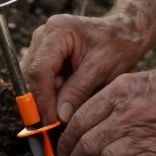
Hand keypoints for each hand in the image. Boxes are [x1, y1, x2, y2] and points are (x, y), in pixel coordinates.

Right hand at [21, 13, 146, 124]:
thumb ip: (78, 91)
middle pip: (31, 76)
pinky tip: (66, 100)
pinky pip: (40, 78)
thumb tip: (59, 116)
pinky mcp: (44, 53)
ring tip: (66, 110)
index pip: (39, 70)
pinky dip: (51, 92)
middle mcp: (44, 35)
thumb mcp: (102, 69)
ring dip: (46, 98)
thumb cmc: (117, 45)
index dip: (42, 99)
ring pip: (33, 79)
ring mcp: (42, 43)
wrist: (124, 32)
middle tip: (56, 124)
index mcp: (58, 31)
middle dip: (42, 101)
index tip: (51, 122)